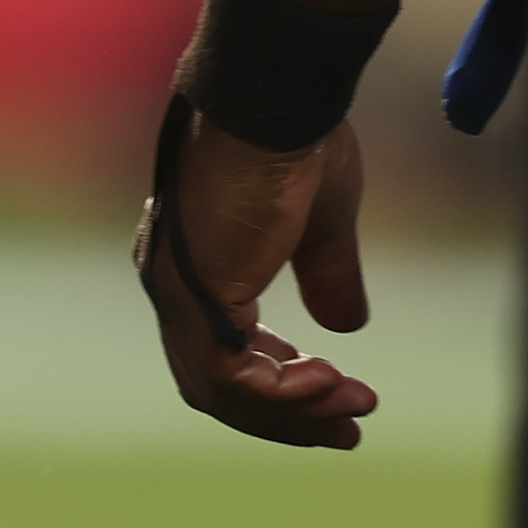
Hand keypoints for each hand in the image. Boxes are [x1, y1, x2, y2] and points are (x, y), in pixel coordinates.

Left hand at [134, 104, 377, 450]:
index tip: (330, 387)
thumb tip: (344, 329)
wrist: (276, 98)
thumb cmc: (295, 141)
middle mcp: (174, 282)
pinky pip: (228, 374)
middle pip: (215, 383)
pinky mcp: (195, 292)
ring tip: (353, 407)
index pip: (218, 350)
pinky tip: (328, 381)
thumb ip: (326, 274)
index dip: (274, 381)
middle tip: (347, 429)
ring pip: (220, 389)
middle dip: (285, 414)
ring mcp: (177, 289)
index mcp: (194, 263)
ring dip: (292, 410)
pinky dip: (280, 391)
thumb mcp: (321, 223)